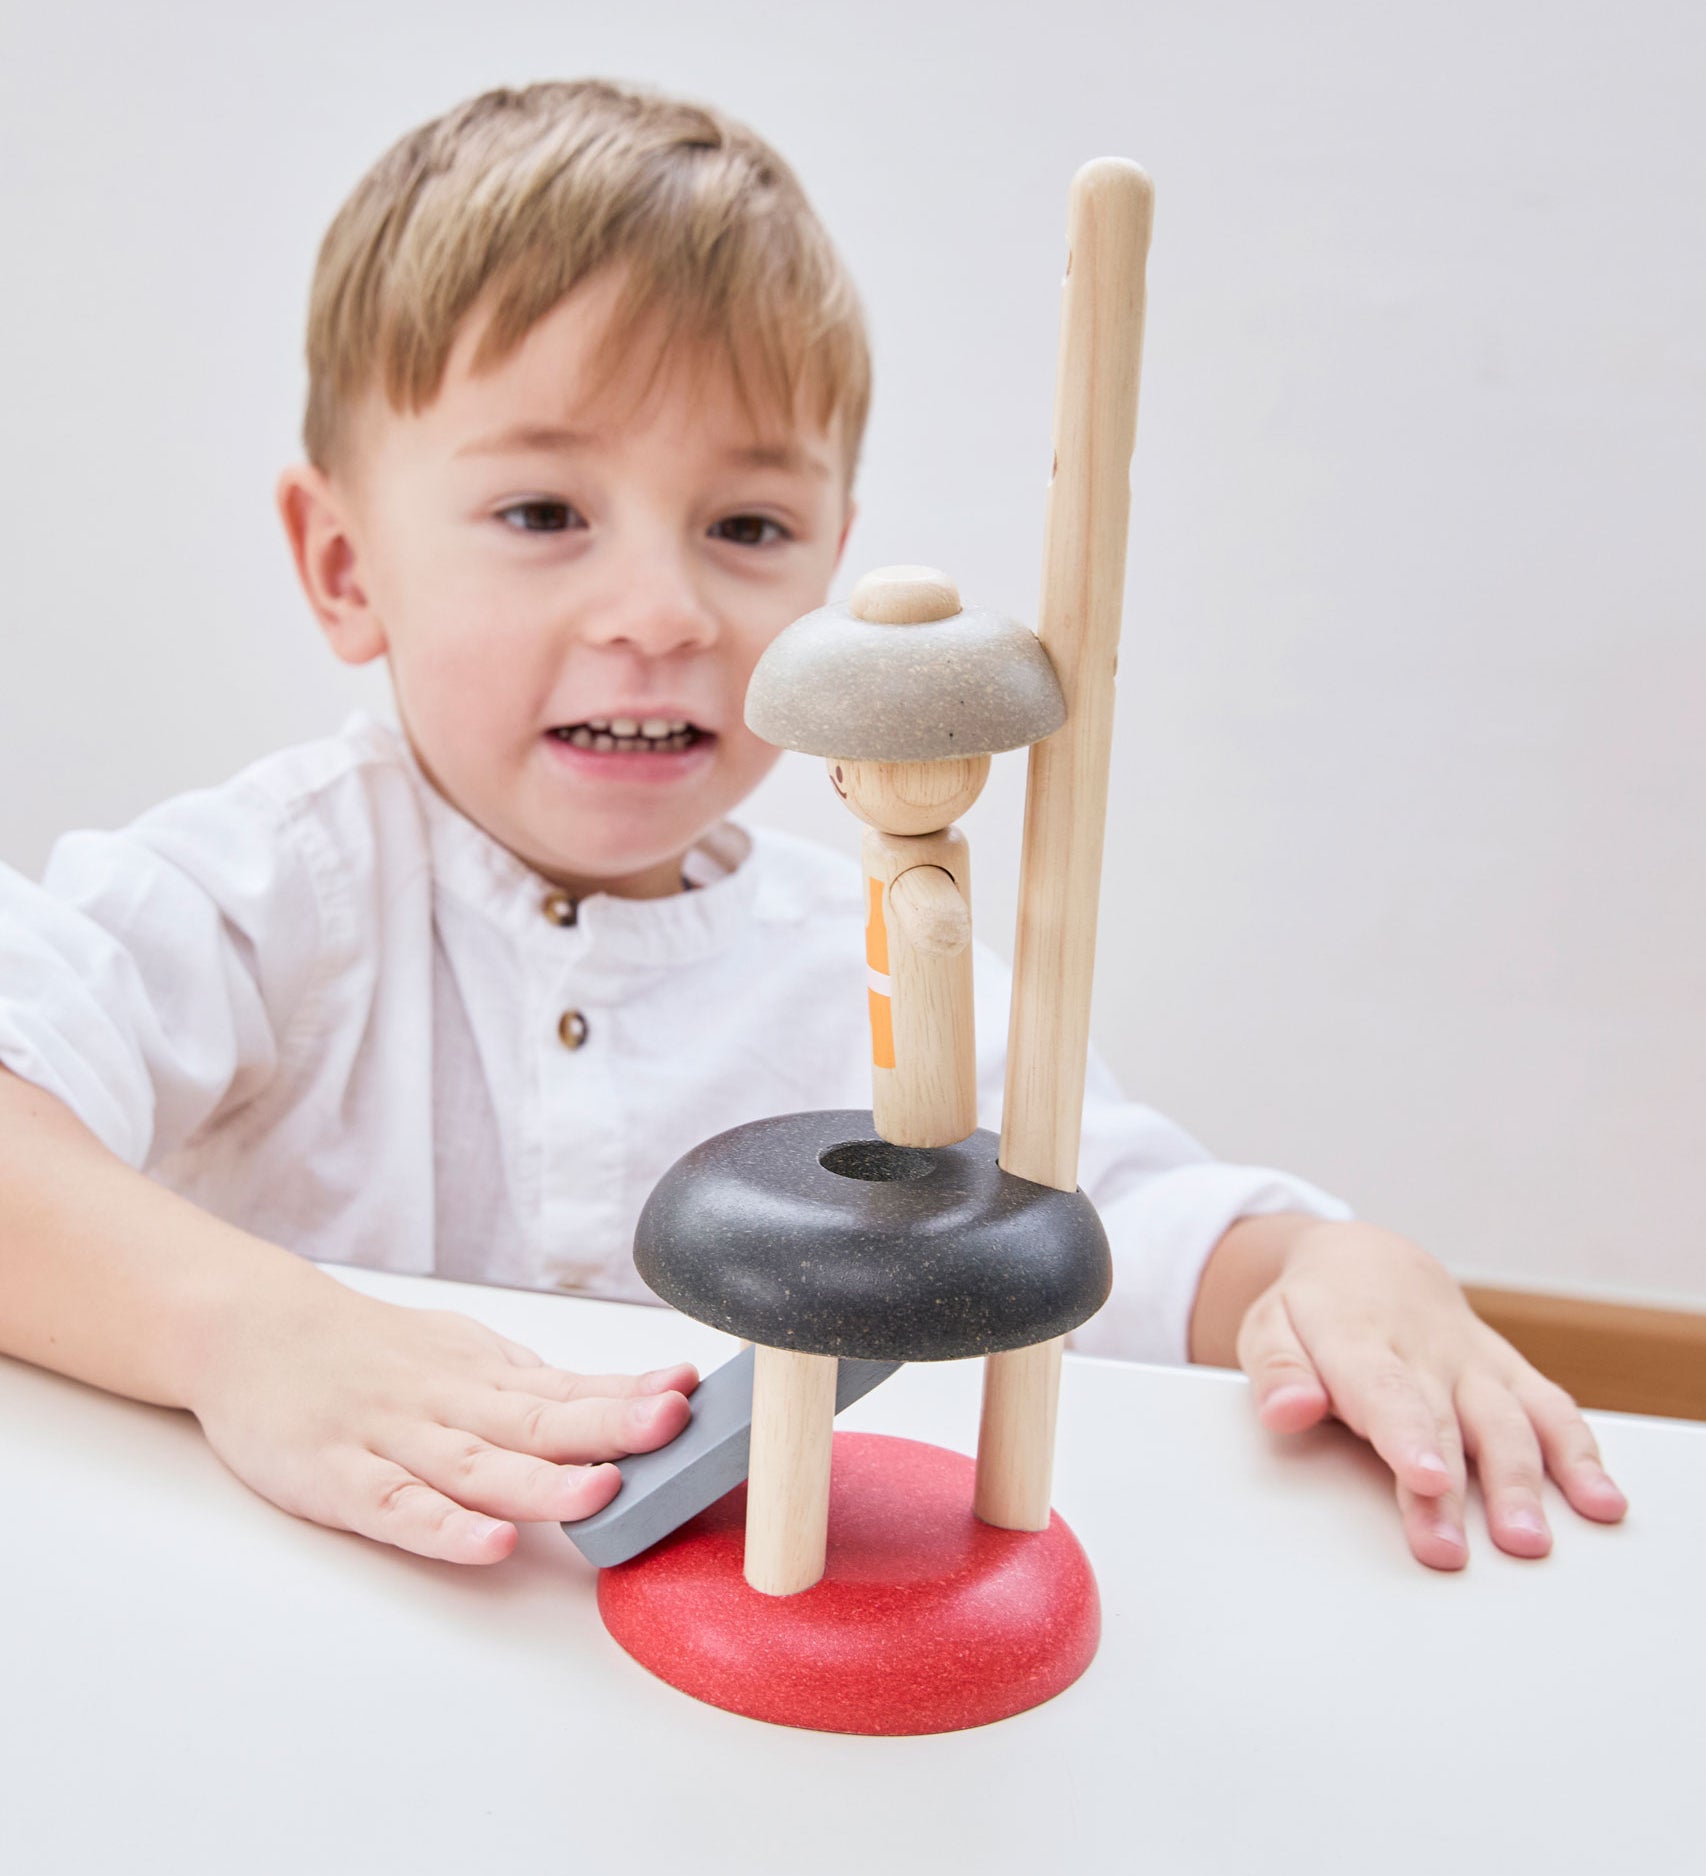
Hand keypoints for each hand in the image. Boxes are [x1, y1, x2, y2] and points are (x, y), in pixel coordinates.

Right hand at [185, 1275, 696, 1564]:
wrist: (252, 1329)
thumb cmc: (372, 1351)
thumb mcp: (463, 1353)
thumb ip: (535, 1386)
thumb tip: (629, 1398)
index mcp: (486, 1376)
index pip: (571, 1386)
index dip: (632, 1392)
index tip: (694, 1391)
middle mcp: (451, 1404)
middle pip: (540, 1421)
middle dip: (611, 1425)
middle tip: (674, 1424)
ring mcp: (395, 1440)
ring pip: (477, 1466)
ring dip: (543, 1482)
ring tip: (603, 1491)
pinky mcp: (340, 1479)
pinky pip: (398, 1508)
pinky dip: (444, 1529)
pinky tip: (490, 1543)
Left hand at [1234, 1220, 1627, 1568]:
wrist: (1369, 1263)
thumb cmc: (1313, 1310)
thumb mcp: (1270, 1328)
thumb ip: (1278, 1373)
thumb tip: (1287, 1411)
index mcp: (1358, 1338)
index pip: (1385, 1389)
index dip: (1407, 1434)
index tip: (1423, 1476)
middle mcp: (1426, 1351)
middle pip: (1444, 1424)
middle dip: (1451, 1491)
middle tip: (1450, 1550)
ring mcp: (1474, 1363)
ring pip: (1506, 1421)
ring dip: (1521, 1482)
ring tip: (1528, 1541)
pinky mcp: (1510, 1373)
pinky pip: (1551, 1410)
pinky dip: (1580, 1454)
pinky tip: (1600, 1501)